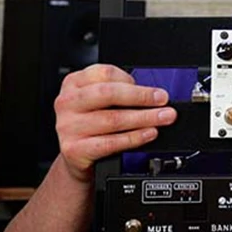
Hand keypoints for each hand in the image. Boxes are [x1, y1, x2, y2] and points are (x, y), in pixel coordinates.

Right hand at [54, 64, 177, 182]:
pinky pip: (110, 143)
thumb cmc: (92, 123)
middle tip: (163, 101)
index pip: (105, 74)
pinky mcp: (74, 149)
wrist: (75, 157)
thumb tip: (154, 95)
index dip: (131, 80)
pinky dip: (134, 138)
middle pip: (109, 94)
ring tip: (163, 118)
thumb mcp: (99, 101)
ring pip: (113, 119)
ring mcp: (69, 126)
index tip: (152, 89)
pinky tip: (148, 134)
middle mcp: (68, 102)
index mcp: (74, 83)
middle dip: (141, 97)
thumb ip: (120, 93)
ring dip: (144, 118)